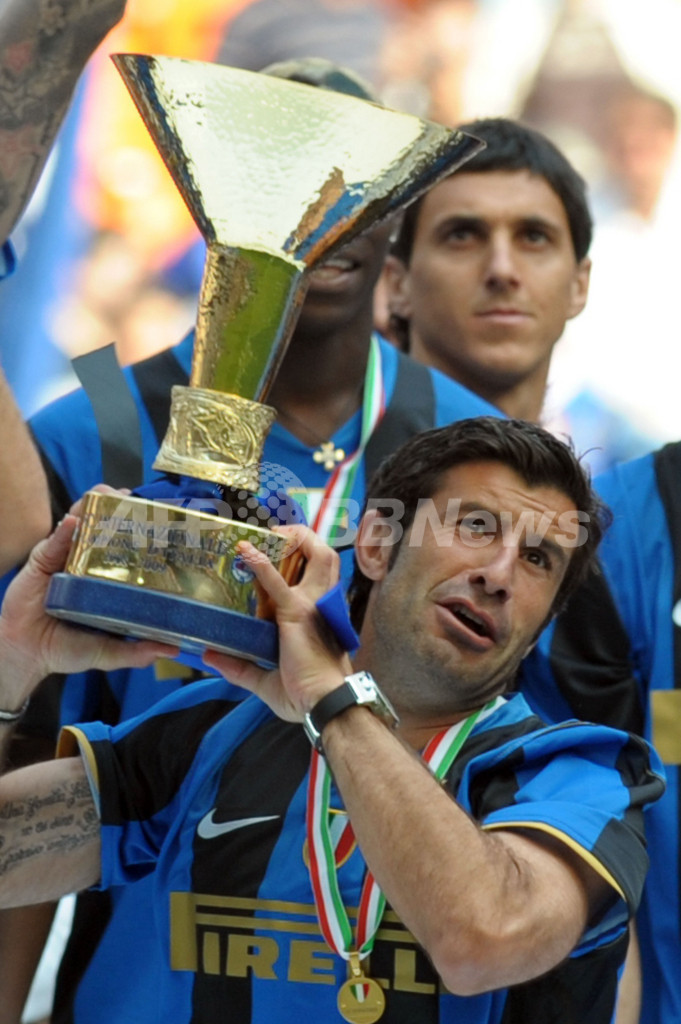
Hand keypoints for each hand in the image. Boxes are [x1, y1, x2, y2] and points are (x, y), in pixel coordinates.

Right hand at [0, 516, 177, 709]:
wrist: (28, 653)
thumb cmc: (67, 648)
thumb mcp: (108, 652)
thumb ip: (136, 652)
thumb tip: (171, 650)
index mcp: (106, 577)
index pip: (126, 546)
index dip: (140, 528)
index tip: (158, 515)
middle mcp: (88, 562)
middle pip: (104, 526)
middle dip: (118, 507)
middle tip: (132, 498)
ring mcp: (64, 558)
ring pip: (79, 524)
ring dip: (93, 506)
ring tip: (107, 496)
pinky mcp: (42, 561)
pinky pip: (53, 541)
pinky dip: (64, 530)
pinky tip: (74, 522)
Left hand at [204, 527, 352, 720]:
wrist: (327, 704)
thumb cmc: (307, 695)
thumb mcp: (267, 680)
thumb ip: (240, 667)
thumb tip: (210, 657)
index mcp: (318, 615)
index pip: (316, 575)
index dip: (304, 557)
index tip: (281, 547)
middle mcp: (320, 604)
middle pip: (325, 556)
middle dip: (306, 538)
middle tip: (278, 534)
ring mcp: (312, 605)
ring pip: (318, 555)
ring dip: (296, 538)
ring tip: (271, 533)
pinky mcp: (297, 612)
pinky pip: (277, 581)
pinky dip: (261, 564)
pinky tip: (244, 551)